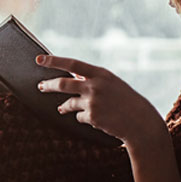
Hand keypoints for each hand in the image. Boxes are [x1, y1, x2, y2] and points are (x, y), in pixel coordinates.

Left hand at [34, 55, 167, 150]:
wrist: (140, 122)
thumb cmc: (126, 100)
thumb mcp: (111, 83)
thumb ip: (92, 79)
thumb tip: (72, 77)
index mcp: (101, 74)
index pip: (72, 64)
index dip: (54, 61)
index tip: (39, 59)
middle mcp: (95, 86)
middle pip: (63, 84)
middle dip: (48, 85)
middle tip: (40, 86)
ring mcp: (93, 102)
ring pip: (68, 103)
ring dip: (64, 106)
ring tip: (62, 108)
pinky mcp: (92, 117)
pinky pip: (78, 116)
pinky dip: (82, 117)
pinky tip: (95, 118)